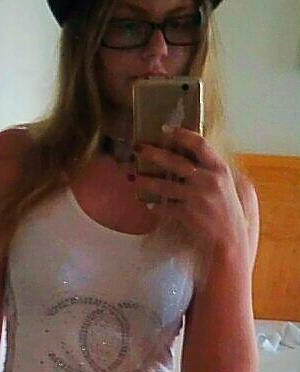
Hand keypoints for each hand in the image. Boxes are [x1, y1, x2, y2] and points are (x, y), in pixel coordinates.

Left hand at [134, 127, 248, 255]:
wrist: (231, 242)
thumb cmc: (233, 215)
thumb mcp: (234, 188)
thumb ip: (221, 173)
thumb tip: (208, 159)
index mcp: (220, 170)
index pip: (200, 144)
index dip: (182, 135)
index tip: (166, 130)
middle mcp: (207, 180)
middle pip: (175, 161)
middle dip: (154, 154)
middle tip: (139, 150)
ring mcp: (196, 197)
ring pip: (164, 185)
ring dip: (147, 182)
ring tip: (137, 179)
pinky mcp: (186, 214)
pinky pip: (164, 207)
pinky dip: (154, 205)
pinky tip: (146, 203)